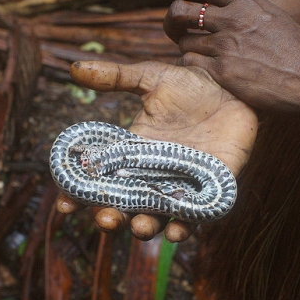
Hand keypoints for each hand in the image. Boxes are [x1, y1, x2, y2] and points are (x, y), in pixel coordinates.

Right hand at [56, 60, 256, 241]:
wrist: (234, 89)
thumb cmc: (191, 85)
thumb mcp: (151, 77)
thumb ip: (116, 76)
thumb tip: (76, 67)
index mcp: (133, 154)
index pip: (101, 179)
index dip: (80, 195)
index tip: (64, 204)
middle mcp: (153, 176)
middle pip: (125, 207)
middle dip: (111, 218)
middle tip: (104, 219)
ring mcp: (181, 186)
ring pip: (157, 218)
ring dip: (144, 228)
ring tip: (138, 227)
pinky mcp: (210, 191)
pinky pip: (194, 218)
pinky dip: (184, 228)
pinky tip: (175, 232)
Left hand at [152, 0, 299, 115]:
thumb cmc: (297, 50)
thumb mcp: (271, 16)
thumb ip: (244, 11)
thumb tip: (224, 9)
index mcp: (245, 1)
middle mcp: (232, 19)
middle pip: (180, 10)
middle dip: (170, 20)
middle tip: (172, 29)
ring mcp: (226, 45)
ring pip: (183, 41)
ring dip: (185, 48)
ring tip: (199, 56)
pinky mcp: (223, 72)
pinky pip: (190, 64)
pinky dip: (191, 67)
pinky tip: (203, 72)